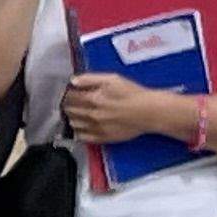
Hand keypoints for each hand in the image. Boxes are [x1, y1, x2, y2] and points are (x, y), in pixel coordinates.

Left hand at [60, 74, 186, 147]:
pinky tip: (82, 127)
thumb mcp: (112, 79)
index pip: (70, 97)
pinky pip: (82, 138)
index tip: (69, 92)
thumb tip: (73, 81)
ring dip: (72, 118)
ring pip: (73, 124)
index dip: (67, 93)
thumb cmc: (133, 94)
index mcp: (92, 98)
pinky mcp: (103, 138)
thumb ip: (90, 79)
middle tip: (71, 103)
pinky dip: (79, 132)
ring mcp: (96, 128)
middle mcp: (91, 114)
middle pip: (69, 111)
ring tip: (76, 114)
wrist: (149, 111)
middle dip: (67, 105)